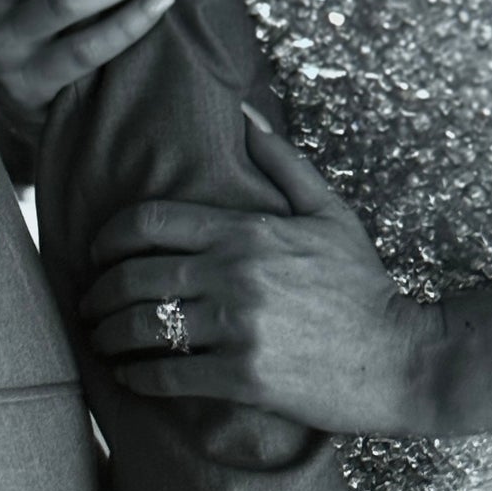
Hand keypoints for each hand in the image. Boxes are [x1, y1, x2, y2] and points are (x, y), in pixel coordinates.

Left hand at [80, 105, 446, 434]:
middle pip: (132, 276)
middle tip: (90, 304)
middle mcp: (234, 274)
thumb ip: (281, 161)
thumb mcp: (328, 212)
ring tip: (102, 340)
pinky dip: (137, 376)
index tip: (97, 253)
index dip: (107, 238)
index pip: (148, 221)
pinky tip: (130, 375)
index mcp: (246, 230)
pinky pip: (165, 375)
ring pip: (141, 327)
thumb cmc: (362, 286)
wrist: (401, 359)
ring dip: (108, 336)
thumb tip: (242, 113)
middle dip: (98, 293)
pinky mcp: (241, 377)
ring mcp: (237, 327)